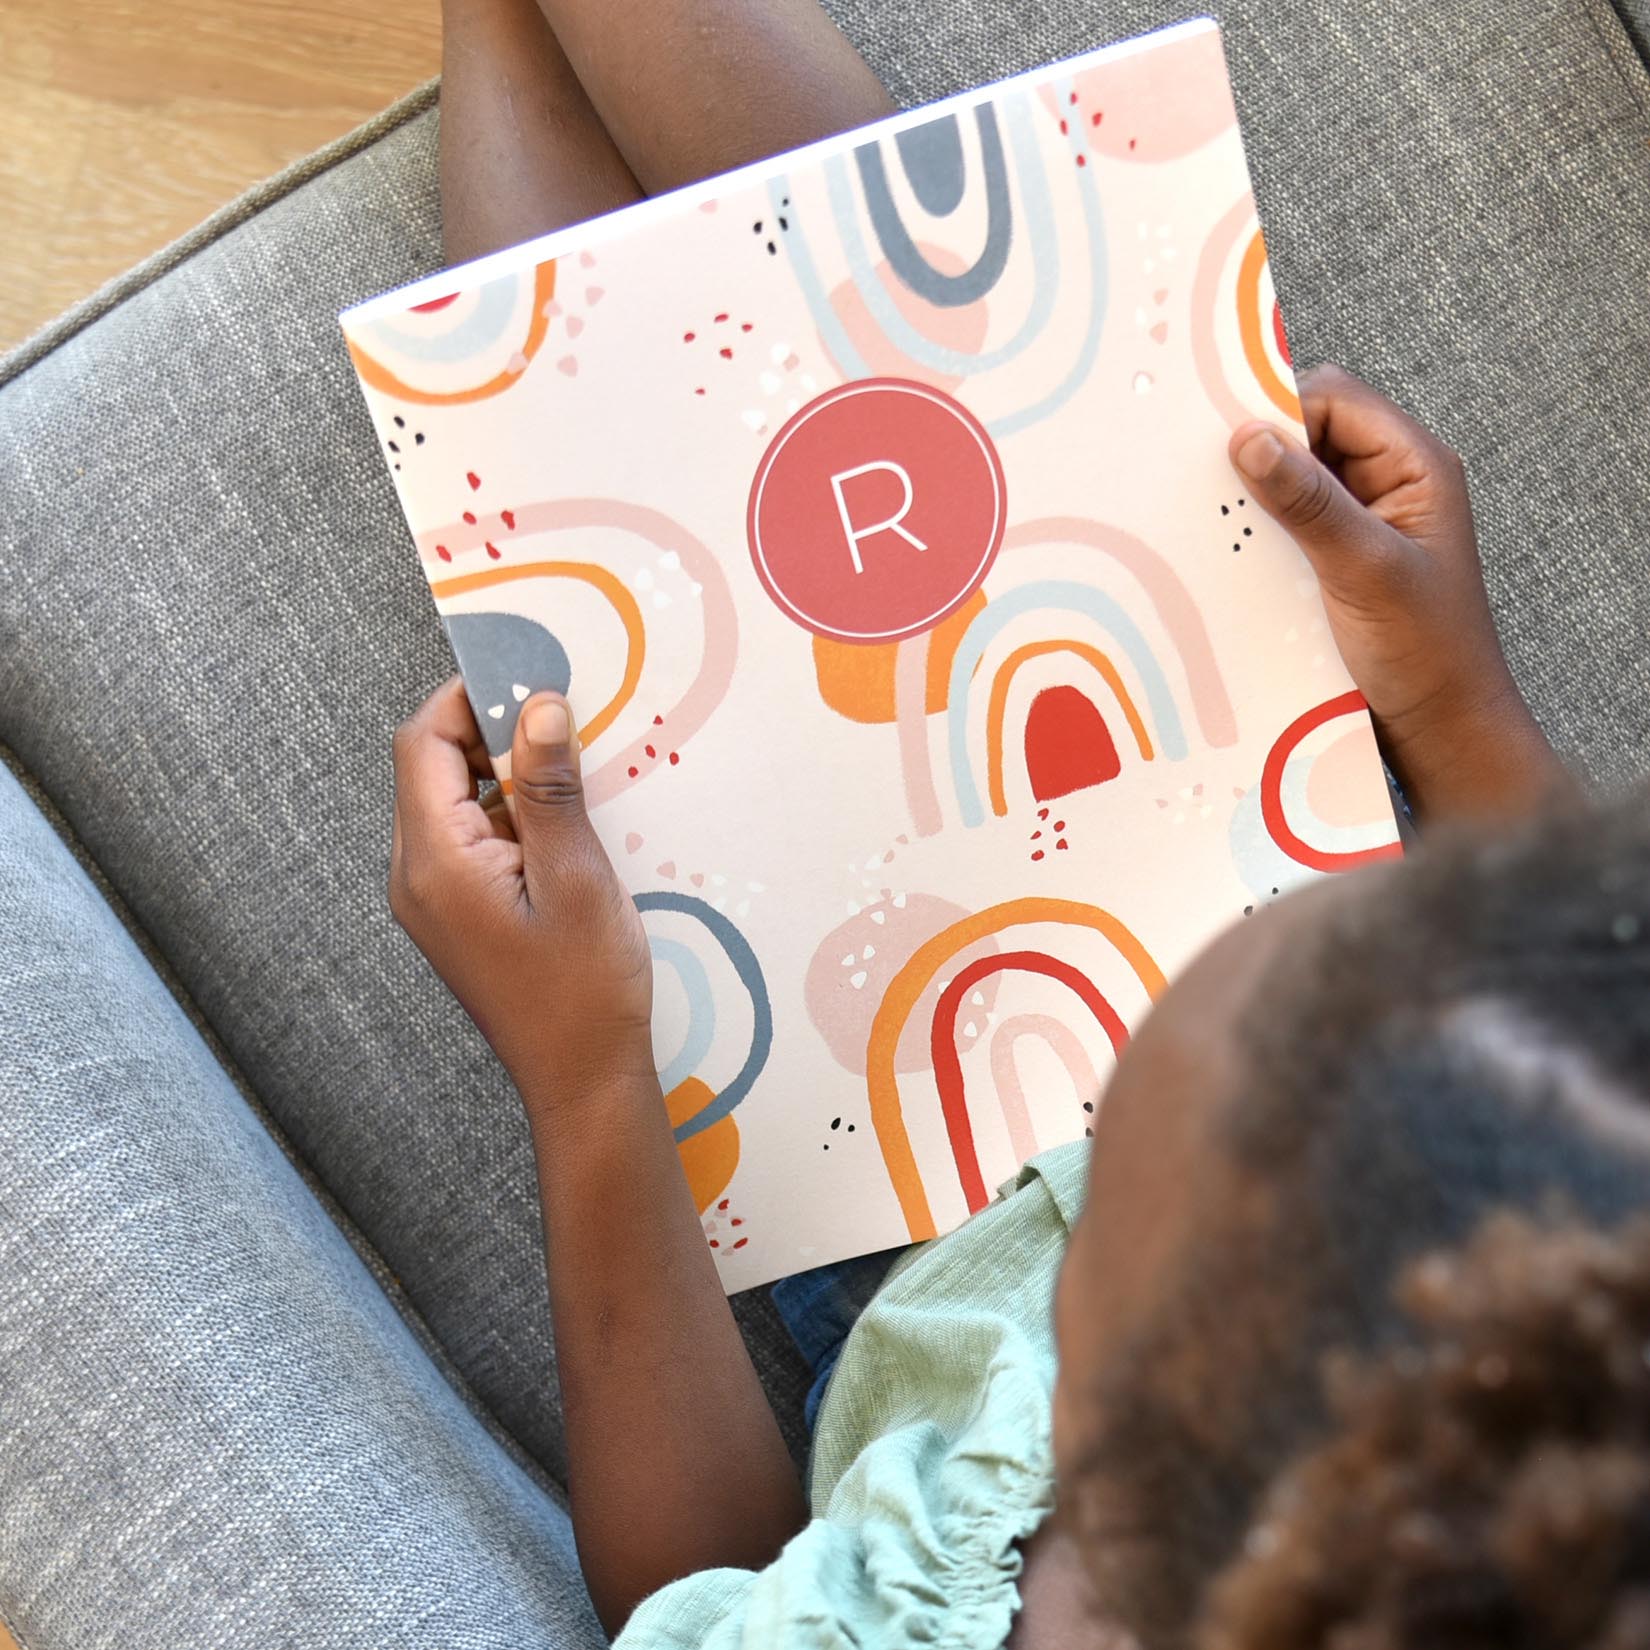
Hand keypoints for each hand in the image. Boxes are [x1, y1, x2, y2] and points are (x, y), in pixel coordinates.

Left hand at [389, 678, 654, 1106]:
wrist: (581, 1082)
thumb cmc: (584, 990)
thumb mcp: (578, 878)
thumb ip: (551, 790)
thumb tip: (537, 706)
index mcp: (435, 861)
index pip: (422, 743)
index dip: (467, 696)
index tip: (529, 677)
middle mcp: (416, 875)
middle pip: (432, 766)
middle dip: (492, 730)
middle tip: (564, 718)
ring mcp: (433, 899)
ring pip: (454, 801)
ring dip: (508, 774)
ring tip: (576, 773)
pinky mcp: (457, 915)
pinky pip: (472, 838)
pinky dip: (513, 815)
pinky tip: (568, 826)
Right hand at [1231, 364, 1570, 823]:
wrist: (1439, 729)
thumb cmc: (1426, 652)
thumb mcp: (1364, 569)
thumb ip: (1309, 502)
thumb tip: (1248, 438)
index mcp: (1415, 465)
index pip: (1335, 399)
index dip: (1278, 409)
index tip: (1218, 437)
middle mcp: (1389, 482)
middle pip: (1308, 433)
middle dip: (1258, 451)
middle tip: (1202, 477)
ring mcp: (1361, 521)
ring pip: (1291, 479)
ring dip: (1252, 497)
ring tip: (1208, 517)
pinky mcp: (1335, 558)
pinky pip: (1286, 523)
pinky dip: (1256, 531)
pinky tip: (1226, 551)